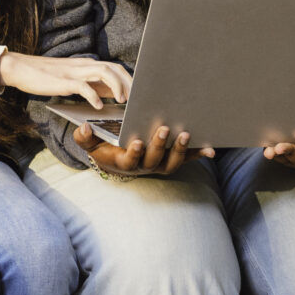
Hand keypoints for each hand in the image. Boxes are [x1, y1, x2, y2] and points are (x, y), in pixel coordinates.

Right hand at [0, 51, 131, 108]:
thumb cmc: (46, 76)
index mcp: (87, 65)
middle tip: (137, 99)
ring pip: (103, 72)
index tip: (139, 95)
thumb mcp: (72, 78)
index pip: (116, 68)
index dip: (130, 80)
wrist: (21, 68)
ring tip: (123, 102)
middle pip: (114, 68)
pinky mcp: (63, 81)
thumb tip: (109, 94)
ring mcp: (74, 72)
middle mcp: (84, 65)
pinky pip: (83, 86)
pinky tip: (98, 107)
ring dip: (116, 86)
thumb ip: (90, 83)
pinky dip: (93, 96)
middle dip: (129, 83)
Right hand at [75, 120, 201, 177]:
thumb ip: (85, 138)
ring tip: (186, 134)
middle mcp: (145, 166)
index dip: (134, 153)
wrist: (118, 161)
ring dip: (180, 149)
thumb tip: (83, 127)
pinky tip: (210, 148)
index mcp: (125, 162)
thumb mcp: (91, 144)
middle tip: (164, 129)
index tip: (136, 142)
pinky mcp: (172, 160)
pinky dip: (198, 154)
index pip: (130, 161)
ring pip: (172, 162)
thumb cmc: (105, 149)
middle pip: (154, 160)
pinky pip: (186, 159)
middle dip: (160, 145)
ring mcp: (160, 165)